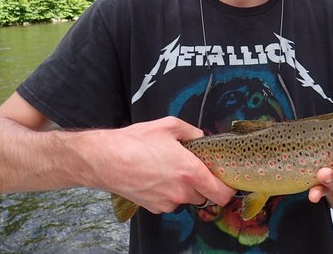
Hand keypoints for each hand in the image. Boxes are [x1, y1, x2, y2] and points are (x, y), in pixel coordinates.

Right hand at [77, 116, 235, 214]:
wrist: (105, 159)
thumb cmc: (135, 141)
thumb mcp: (169, 125)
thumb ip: (192, 132)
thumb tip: (202, 138)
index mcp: (190, 171)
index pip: (222, 194)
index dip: (227, 189)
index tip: (225, 181)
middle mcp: (181, 191)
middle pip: (204, 195)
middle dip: (201, 183)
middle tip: (190, 167)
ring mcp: (167, 202)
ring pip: (185, 198)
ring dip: (183, 188)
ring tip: (167, 168)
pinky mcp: (154, 207)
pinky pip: (169, 202)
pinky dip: (167, 192)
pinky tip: (155, 176)